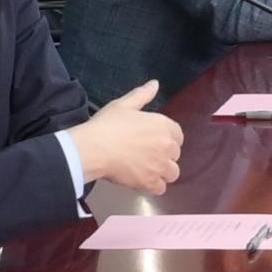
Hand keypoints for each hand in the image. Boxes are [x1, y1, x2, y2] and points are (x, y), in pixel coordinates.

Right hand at [66, 81, 180, 195]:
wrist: (94, 148)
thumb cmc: (108, 124)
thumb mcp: (124, 104)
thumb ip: (143, 95)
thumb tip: (155, 84)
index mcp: (163, 126)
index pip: (178, 135)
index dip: (167, 138)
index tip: (155, 140)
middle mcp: (166, 146)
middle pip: (175, 154)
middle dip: (164, 155)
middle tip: (146, 154)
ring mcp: (159, 166)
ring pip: (172, 173)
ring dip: (163, 172)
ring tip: (147, 169)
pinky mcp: (150, 182)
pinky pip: (161, 188)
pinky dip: (154, 185)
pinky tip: (143, 180)